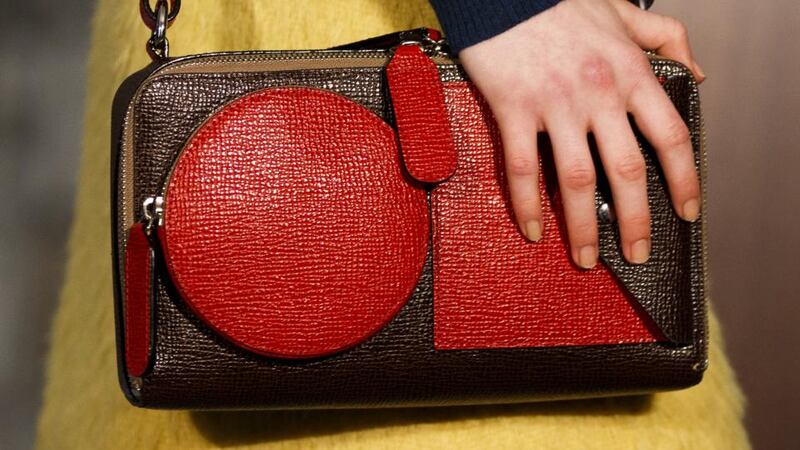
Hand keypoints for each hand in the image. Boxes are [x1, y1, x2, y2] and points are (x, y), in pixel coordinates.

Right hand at [458, 0, 703, 268]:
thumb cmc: (560, 1)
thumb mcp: (624, 12)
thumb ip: (667, 38)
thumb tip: (694, 73)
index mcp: (630, 73)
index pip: (670, 136)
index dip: (684, 180)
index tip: (687, 211)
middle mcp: (599, 94)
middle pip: (626, 171)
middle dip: (636, 221)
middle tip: (636, 252)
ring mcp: (556, 105)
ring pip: (577, 180)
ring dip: (582, 227)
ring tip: (584, 257)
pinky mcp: (514, 110)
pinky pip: (522, 168)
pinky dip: (527, 204)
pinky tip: (532, 228)